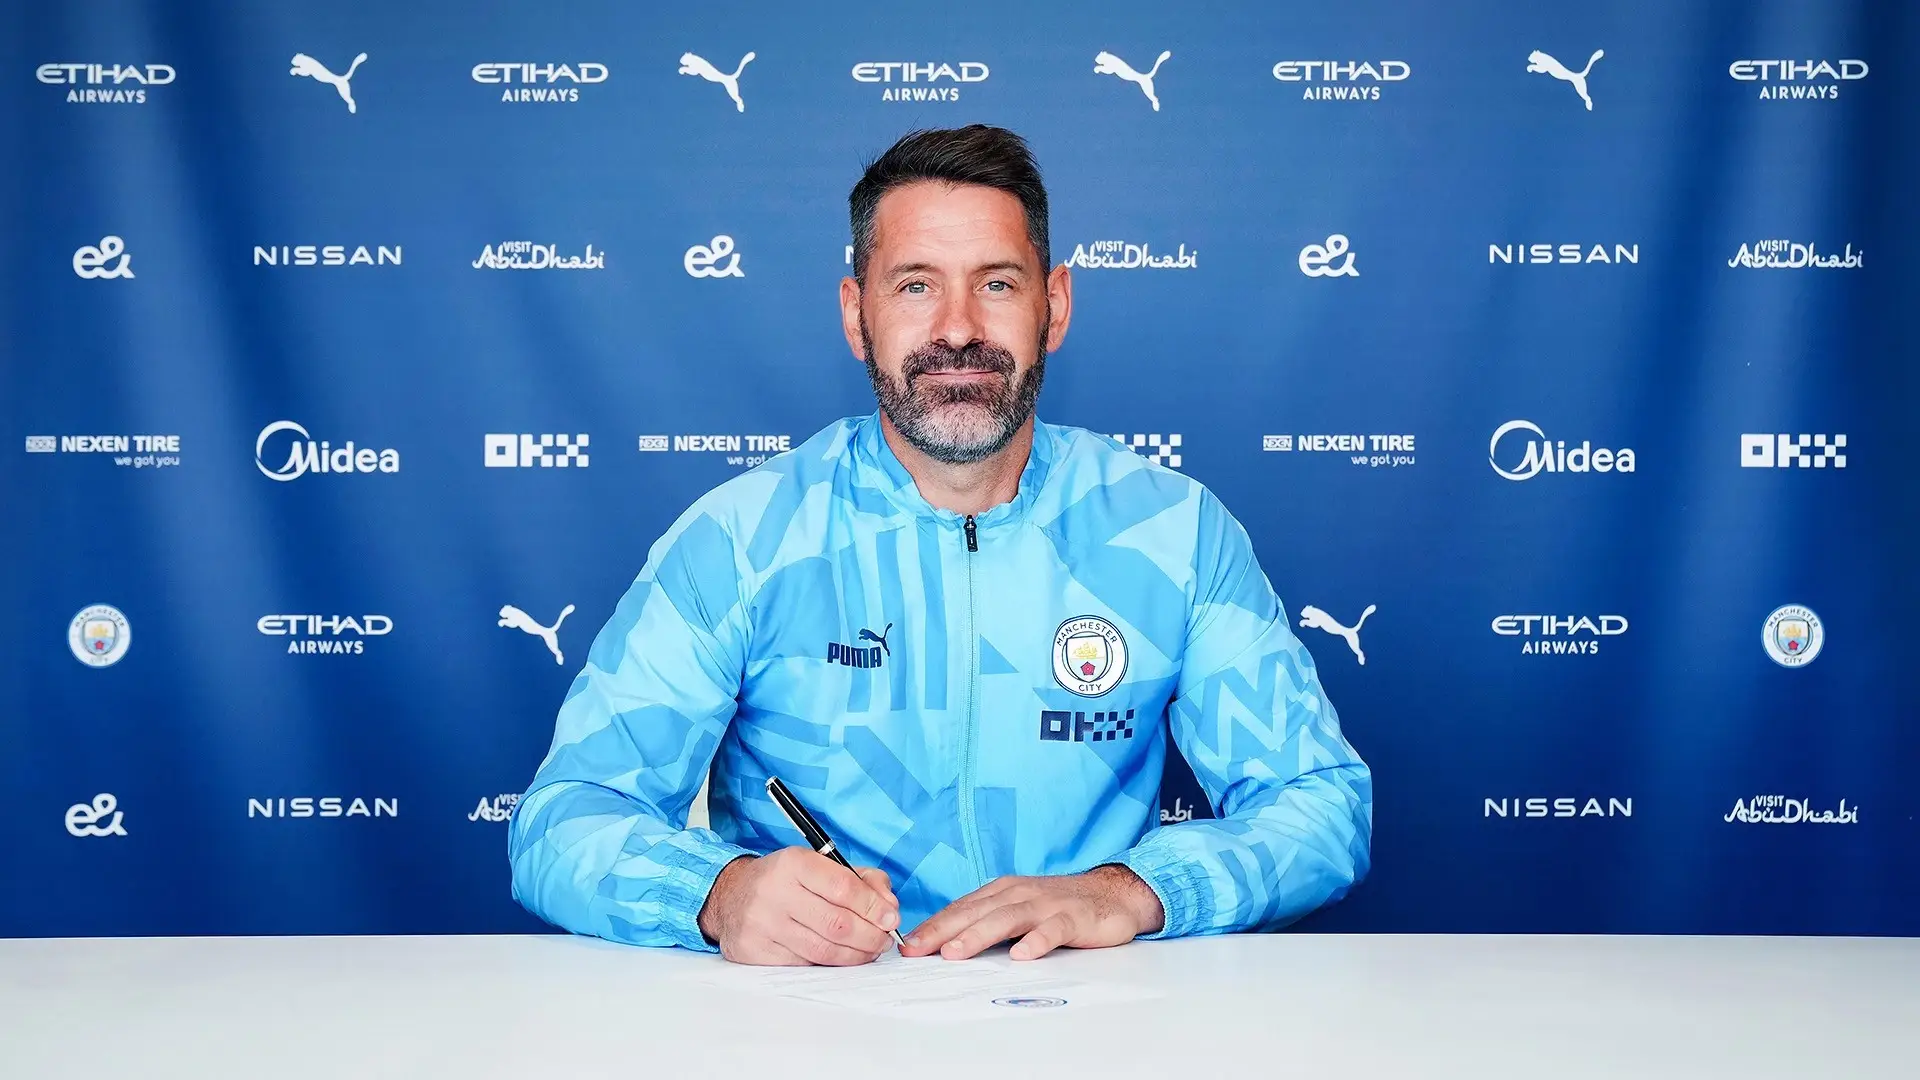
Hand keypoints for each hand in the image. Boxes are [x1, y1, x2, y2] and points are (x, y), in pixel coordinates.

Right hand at [696, 847, 900, 965]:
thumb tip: (888, 906)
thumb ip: (861, 880)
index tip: (890, 918)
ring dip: (855, 955)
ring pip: (822, 950)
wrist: (730, 895)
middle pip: (837, 924)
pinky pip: (803, 966)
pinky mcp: (753, 951)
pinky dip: (828, 965)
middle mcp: (774, 892)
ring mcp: (761, 924)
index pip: (843, 887)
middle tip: (884, 940)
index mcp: (793, 863)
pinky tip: (840, 959)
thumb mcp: (820, 865)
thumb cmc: (784, 881)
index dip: (873, 906)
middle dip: (870, 936)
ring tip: (869, 951)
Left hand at [901, 865, 1163, 960]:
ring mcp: (1045, 905)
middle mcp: (1019, 894)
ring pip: (1007, 919)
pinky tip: (1022, 955)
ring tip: (955, 952)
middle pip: (976, 912)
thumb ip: (987, 922)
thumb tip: (945, 944)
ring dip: (979, 934)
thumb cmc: (1057, 906)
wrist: (1111, 894)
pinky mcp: (1072, 918)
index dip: (933, 926)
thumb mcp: (1018, 909)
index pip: (961, 909)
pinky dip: (1036, 941)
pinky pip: (1052, 930)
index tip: (907, 945)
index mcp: (1002, 892)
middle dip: (944, 930)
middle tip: (918, 949)